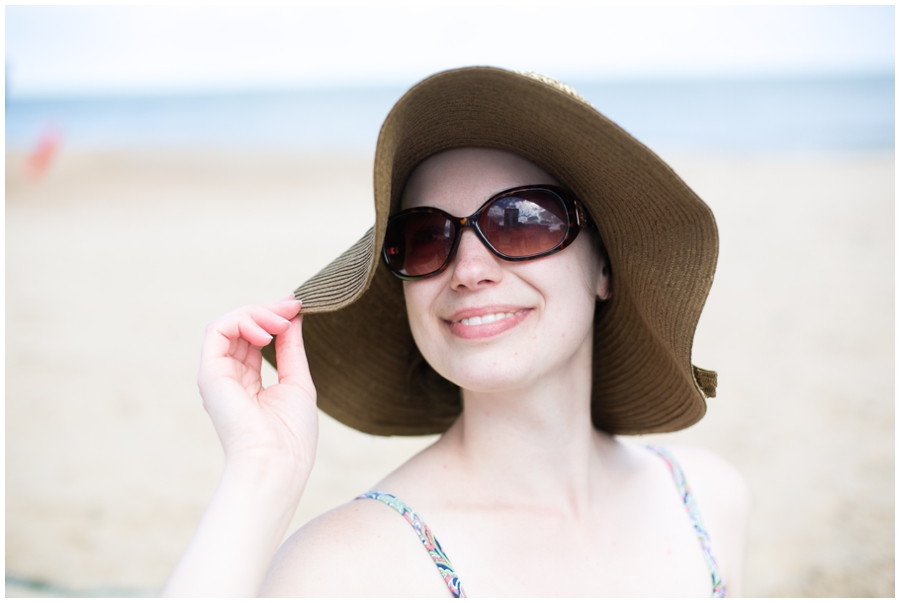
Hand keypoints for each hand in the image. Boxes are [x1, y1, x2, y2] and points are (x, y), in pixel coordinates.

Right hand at [198, 296, 316, 478]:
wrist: (277, 464)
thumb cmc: (291, 436)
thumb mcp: (297, 381)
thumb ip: (291, 348)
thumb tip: (293, 315)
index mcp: (248, 383)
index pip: (255, 338)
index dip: (274, 318)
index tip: (298, 307)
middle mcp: (228, 377)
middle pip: (241, 327)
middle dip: (269, 310)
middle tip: (293, 306)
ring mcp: (217, 374)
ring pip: (227, 323)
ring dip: (258, 313)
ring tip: (283, 321)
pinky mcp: (210, 374)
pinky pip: (217, 330)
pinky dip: (242, 321)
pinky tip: (267, 332)